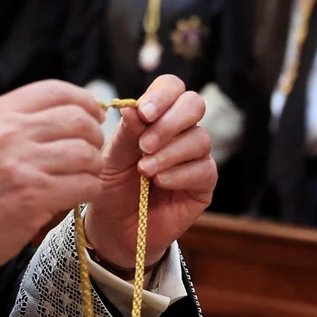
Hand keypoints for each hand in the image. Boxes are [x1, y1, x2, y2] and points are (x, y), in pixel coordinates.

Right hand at [0, 80, 104, 277]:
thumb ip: (11, 123)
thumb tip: (58, 115)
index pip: (55, 90)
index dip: (83, 101)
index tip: (92, 115)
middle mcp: (10, 132)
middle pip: (78, 119)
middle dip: (94, 135)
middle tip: (91, 151)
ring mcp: (23, 163)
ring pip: (87, 153)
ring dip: (93, 166)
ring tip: (85, 176)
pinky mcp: (35, 195)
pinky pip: (85, 184)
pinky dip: (90, 190)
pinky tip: (81, 196)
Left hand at [82, 74, 216, 270]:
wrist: (116, 228)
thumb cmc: (113, 187)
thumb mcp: (111, 158)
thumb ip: (126, 134)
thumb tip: (133, 108)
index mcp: (158, 117)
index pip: (172, 88)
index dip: (162, 95)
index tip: (144, 114)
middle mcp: (181, 131)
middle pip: (194, 104)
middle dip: (170, 122)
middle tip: (145, 145)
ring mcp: (196, 157)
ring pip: (200, 138)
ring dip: (169, 153)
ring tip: (145, 170)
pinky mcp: (204, 184)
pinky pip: (204, 169)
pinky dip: (180, 174)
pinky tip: (160, 182)